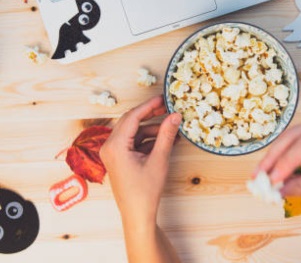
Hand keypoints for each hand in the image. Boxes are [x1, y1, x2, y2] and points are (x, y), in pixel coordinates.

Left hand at [100, 95, 181, 230]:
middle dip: (150, 115)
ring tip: (171, 128)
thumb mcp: (159, 160)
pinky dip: (148, 140)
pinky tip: (164, 140)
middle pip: (131, 122)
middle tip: (167, 108)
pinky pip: (134, 142)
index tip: (163, 99)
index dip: (149, 106)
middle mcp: (110, 146)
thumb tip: (175, 116)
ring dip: (152, 129)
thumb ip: (166, 135)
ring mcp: (113, 153)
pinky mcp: (119, 158)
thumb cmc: (145, 191)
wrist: (137, 215)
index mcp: (115, 146)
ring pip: (134, 132)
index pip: (132, 117)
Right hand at [254, 115, 300, 202]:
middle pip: (292, 137)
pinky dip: (276, 154)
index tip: (271, 180)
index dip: (286, 161)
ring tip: (258, 175)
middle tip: (257, 177)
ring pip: (286, 137)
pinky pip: (286, 139)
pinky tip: (267, 168)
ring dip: (271, 156)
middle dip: (273, 158)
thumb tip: (274, 191)